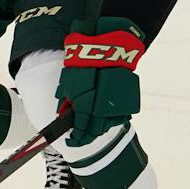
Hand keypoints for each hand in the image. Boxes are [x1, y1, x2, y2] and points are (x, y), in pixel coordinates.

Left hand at [56, 17, 145, 145]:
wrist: (108, 49)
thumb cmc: (84, 63)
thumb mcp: (69, 82)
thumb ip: (66, 101)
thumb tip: (62, 115)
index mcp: (85, 106)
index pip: (81, 130)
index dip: (76, 138)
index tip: (71, 140)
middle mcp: (101, 109)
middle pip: (94, 131)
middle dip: (86, 137)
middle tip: (79, 139)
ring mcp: (116, 106)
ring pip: (107, 126)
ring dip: (98, 129)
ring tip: (90, 129)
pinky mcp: (127, 101)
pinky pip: (118, 117)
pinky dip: (110, 120)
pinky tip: (103, 119)